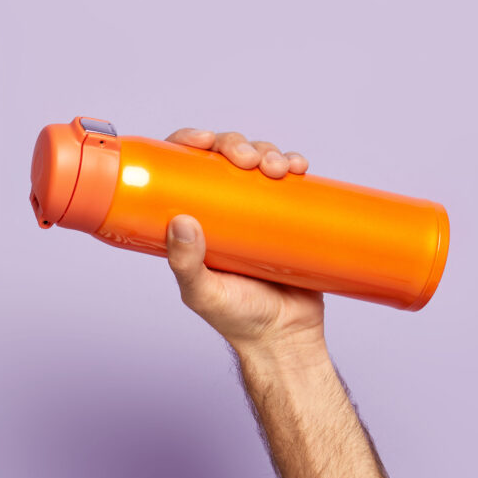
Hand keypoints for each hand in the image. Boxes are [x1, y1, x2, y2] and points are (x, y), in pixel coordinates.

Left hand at [161, 127, 325, 353]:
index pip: (183, 171)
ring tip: (277, 168)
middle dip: (236, 145)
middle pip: (224, 158)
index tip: (200, 140)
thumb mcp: (202, 293)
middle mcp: (223, 212)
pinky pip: (291, 180)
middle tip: (246, 159)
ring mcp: (258, 211)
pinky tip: (298, 167)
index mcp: (193, 223)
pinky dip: (294, 164)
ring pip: (259, 162)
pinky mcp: (289, 216)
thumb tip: (179, 221)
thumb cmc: (237, 320)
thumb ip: (187, 264)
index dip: (188, 145)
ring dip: (267, 152)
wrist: (286, 337)